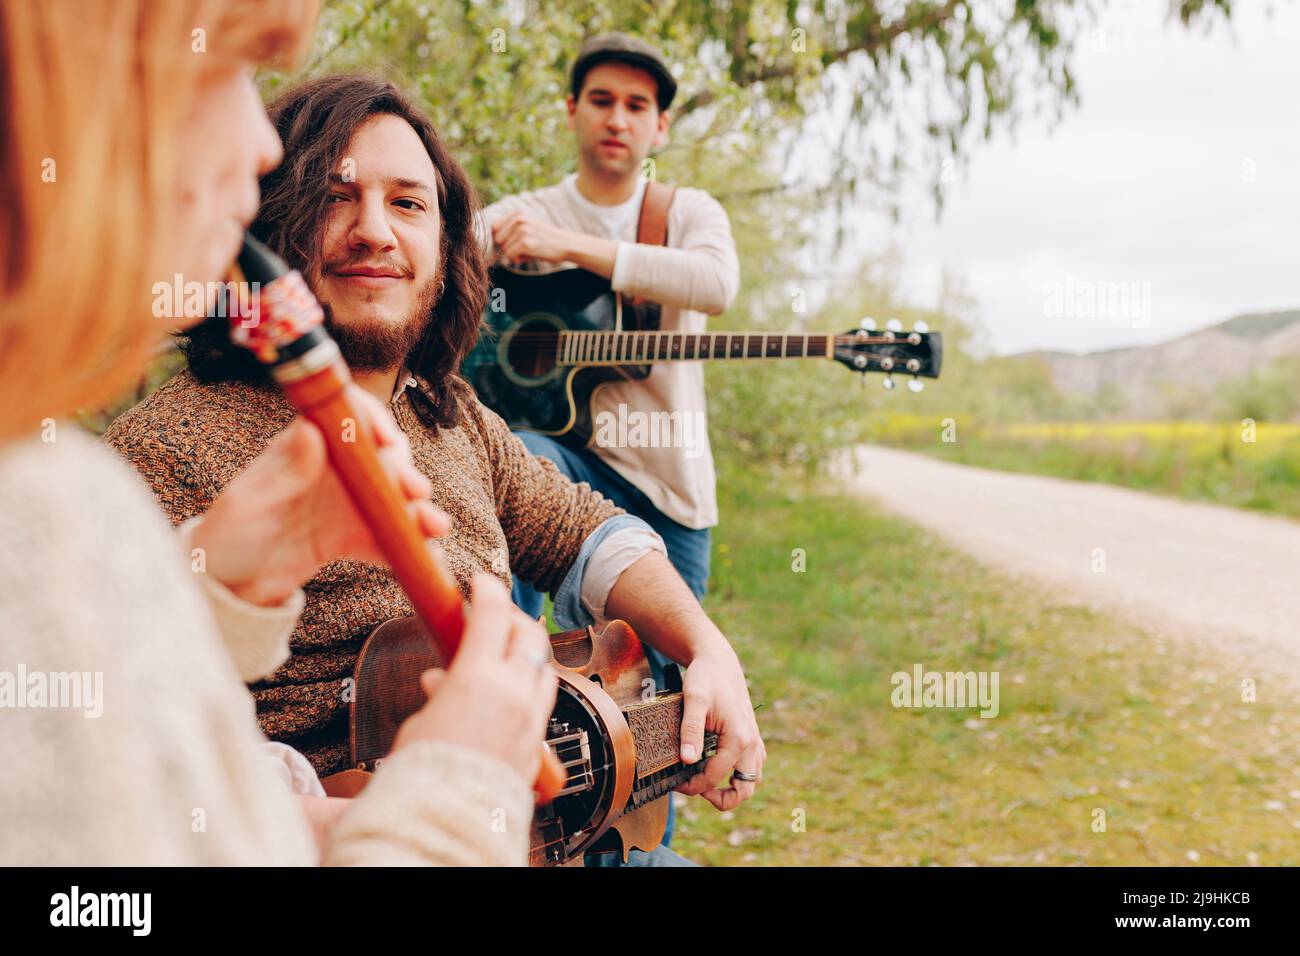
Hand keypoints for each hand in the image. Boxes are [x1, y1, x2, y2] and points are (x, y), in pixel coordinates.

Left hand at [190, 384, 448, 605]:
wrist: (226, 587)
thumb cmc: (227, 536)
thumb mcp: (249, 503)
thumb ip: (285, 470)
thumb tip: (312, 428)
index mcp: (305, 448)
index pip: (347, 417)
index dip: (373, 421)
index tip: (388, 442)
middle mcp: (333, 471)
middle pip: (381, 457)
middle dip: (405, 471)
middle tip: (416, 491)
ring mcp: (348, 505)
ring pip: (393, 498)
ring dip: (419, 510)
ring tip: (435, 527)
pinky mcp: (355, 539)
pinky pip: (388, 539)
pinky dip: (409, 548)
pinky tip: (427, 559)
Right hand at [391, 574, 556, 782]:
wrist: (447, 821)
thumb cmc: (423, 774)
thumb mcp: (421, 723)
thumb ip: (439, 694)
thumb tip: (440, 681)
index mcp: (478, 678)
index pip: (491, 615)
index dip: (487, 591)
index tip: (480, 582)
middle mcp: (513, 691)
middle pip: (527, 635)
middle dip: (514, 618)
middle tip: (496, 614)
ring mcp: (530, 717)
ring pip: (543, 667)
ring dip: (527, 652)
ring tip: (507, 651)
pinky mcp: (537, 742)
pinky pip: (543, 701)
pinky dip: (531, 686)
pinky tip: (514, 691)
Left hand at [491, 211, 579, 264]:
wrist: (566, 244)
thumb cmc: (545, 239)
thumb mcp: (528, 226)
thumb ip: (510, 229)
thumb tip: (486, 240)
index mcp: (518, 213)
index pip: (494, 227)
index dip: (501, 238)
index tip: (511, 242)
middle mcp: (518, 219)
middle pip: (498, 239)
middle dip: (508, 247)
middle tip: (524, 247)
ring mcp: (522, 230)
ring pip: (504, 249)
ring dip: (515, 254)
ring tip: (530, 250)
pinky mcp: (526, 243)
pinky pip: (511, 256)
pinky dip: (519, 259)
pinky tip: (532, 254)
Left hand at [674, 646, 765, 811]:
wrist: (718, 660)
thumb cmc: (705, 678)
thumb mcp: (693, 700)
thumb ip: (691, 730)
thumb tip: (687, 760)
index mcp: (738, 738)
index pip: (715, 776)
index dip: (693, 786)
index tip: (676, 783)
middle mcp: (751, 742)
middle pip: (744, 789)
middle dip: (721, 798)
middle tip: (696, 789)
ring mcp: (755, 740)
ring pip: (752, 780)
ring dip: (733, 788)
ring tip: (706, 782)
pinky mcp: (752, 736)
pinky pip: (754, 766)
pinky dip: (740, 774)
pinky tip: (718, 766)